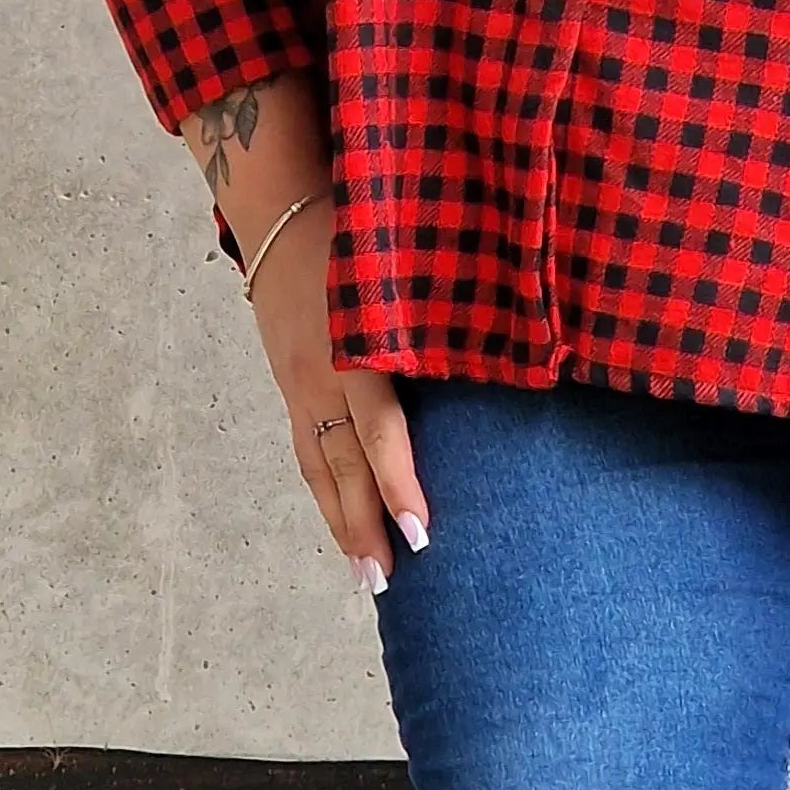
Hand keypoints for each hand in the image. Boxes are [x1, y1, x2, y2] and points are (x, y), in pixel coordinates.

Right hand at [241, 193, 431, 592]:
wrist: (276, 205)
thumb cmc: (355, 227)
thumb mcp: (400, 265)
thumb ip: (442, 312)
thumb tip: (513, 348)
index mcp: (353, 349)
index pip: (377, 433)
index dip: (397, 485)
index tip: (421, 534)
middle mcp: (319, 375)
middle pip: (340, 466)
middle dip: (362, 526)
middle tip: (385, 584)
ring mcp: (297, 382)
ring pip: (317, 465)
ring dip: (339, 521)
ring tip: (362, 572)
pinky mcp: (289, 383)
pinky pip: (306, 449)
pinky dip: (325, 490)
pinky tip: (340, 519)